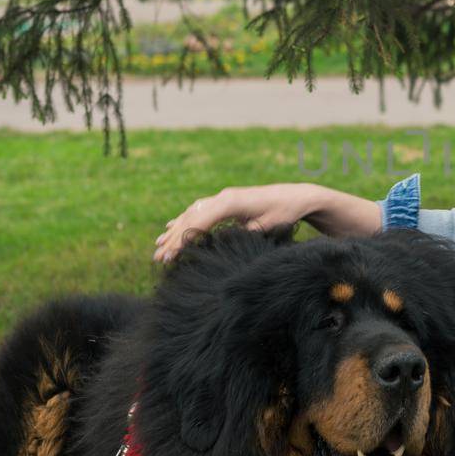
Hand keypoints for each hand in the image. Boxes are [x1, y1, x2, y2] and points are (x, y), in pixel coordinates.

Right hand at [153, 183, 317, 261]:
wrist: (296, 196)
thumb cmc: (284, 213)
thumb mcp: (265, 227)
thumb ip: (242, 235)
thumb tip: (220, 248)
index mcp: (230, 202)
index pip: (198, 222)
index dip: (182, 240)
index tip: (170, 257)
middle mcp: (222, 197)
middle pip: (190, 218)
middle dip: (173, 239)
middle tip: (158, 258)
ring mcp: (223, 197)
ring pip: (192, 213)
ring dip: (175, 230)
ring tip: (159, 247)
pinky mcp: (226, 201)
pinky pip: (199, 210)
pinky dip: (185, 220)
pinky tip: (171, 227)